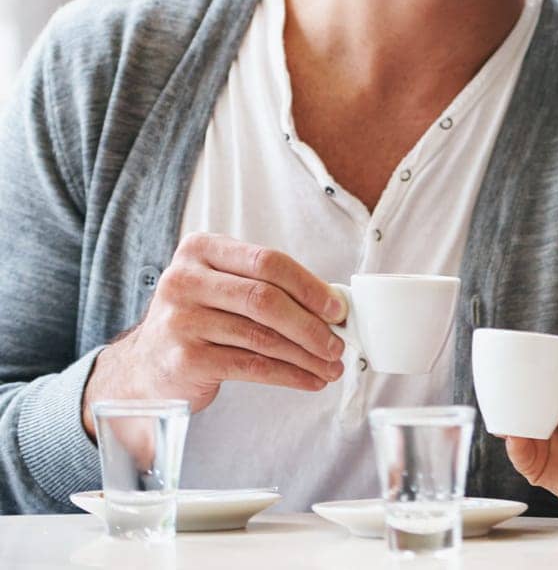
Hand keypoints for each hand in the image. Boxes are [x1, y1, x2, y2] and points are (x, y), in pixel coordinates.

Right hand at [82, 232, 346, 438]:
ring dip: (306, 355)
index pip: (268, 261)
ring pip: (262, 336)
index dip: (309, 286)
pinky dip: (288, 375)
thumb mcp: (223, 288)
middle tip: (338, 343)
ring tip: (331, 367)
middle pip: (266, 298)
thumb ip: (267, 286)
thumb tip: (332, 306)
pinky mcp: (185, 359)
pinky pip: (251, 365)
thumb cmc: (199, 321)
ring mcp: (181, 320)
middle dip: (311, 324)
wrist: (146, 367)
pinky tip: (309, 380)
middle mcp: (185, 280)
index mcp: (201, 250)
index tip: (338, 308)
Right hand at [503, 368, 557, 520]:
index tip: (510, 368)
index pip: (537, 374)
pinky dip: (514, 446)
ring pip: (514, 427)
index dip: (522, 371)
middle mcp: (551, 412)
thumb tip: (540, 389)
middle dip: (508, 397)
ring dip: (507, 421)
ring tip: (507, 416)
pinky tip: (515, 438)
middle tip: (502, 393)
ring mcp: (544, 439)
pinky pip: (520, 456)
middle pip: (519, 401)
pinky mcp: (540, 468)